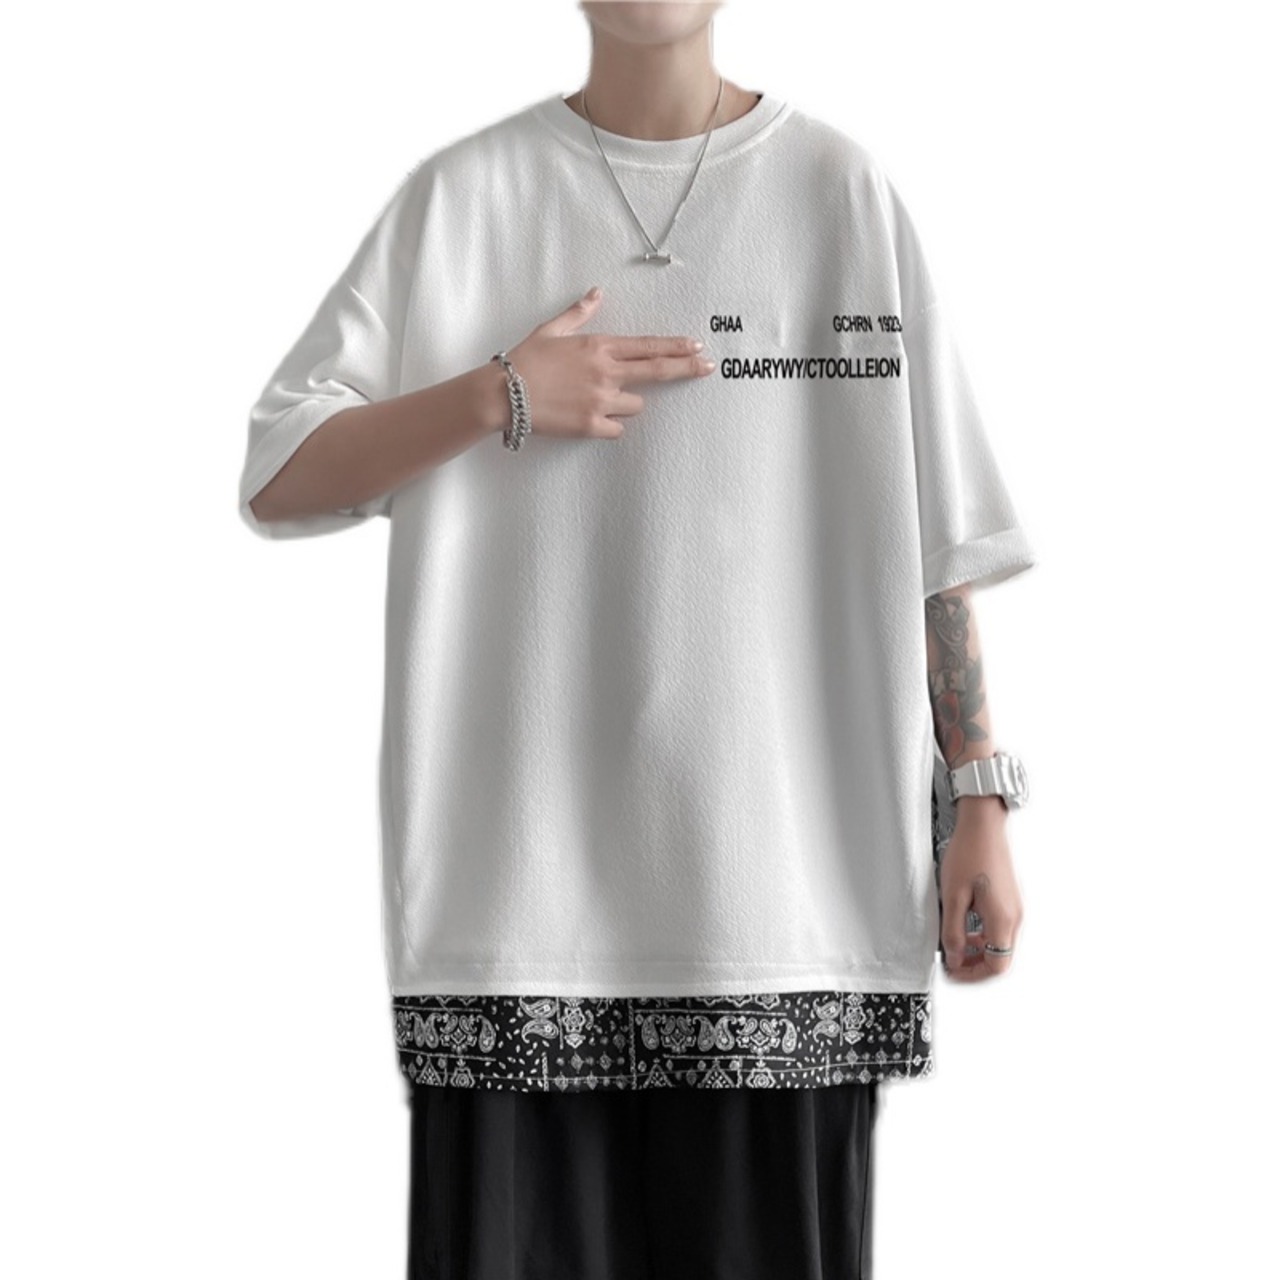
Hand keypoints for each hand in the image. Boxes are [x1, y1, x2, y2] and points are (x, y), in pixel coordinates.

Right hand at [503, 286, 714, 438]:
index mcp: (599, 347)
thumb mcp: (552, 330)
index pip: (648, 345)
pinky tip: (590, 419)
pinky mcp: (593, 426)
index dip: (675, 346)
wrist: (504, 394)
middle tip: (707, 367)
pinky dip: (610, 426)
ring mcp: (602, 400)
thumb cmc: (526, 361)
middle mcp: (606, 372)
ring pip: (636, 404)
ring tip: (595, 400)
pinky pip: (618, 429)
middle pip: (658, 370)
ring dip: (624, 403)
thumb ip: (579, 313)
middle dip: (686, 368)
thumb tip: (596, 294)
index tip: (696, 346)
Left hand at [938, 798, 1023, 981]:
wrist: (984, 825)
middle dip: (975, 965)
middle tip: (951, 962)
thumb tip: (955, 958)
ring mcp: (1015, 908)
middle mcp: (1015, 917)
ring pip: (1000, 944)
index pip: (997, 966)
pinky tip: (965, 927)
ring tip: (954, 945)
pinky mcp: (1010, 900)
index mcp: (1003, 920)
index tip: (953, 971)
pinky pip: (1000, 929)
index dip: (974, 975)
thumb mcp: (953, 896)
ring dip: (979, 951)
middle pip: (1001, 958)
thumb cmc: (969, 853)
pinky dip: (983, 936)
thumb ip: (954, 932)